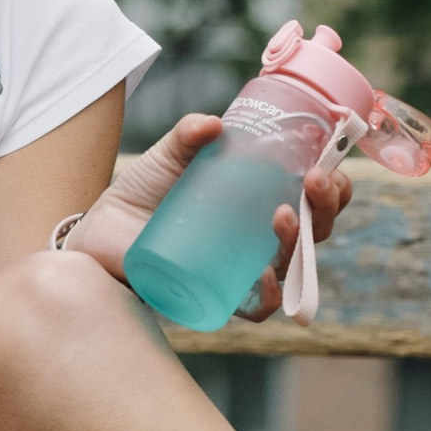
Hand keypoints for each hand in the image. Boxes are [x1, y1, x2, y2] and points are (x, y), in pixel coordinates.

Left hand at [56, 115, 352, 323]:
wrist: (98, 233)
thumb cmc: (140, 194)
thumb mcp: (168, 156)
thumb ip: (189, 134)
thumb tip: (213, 123)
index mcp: (258, 202)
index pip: (312, 199)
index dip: (332, 187)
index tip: (329, 166)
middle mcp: (259, 239)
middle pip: (314, 231)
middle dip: (325, 207)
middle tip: (316, 181)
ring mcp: (243, 269)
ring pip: (294, 267)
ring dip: (300, 242)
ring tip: (283, 215)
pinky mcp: (219, 295)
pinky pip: (258, 307)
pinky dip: (272, 294)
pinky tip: (269, 274)